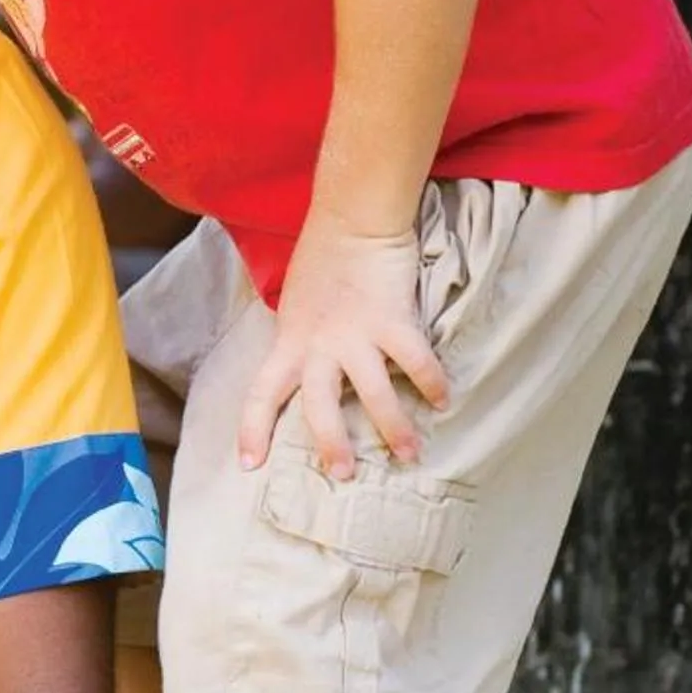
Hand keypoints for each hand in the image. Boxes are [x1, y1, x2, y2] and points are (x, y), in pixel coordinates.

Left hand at [237, 211, 448, 477]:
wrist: (353, 218)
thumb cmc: (324, 261)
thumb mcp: (298, 306)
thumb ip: (303, 341)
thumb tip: (310, 369)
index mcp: (290, 341)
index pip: (261, 393)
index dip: (253, 430)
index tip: (248, 465)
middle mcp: (318, 344)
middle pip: (318, 406)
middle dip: (331, 445)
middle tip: (344, 474)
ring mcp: (355, 334)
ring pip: (373, 394)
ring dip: (395, 429)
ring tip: (410, 455)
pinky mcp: (392, 320)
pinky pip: (416, 361)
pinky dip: (431, 383)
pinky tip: (443, 401)